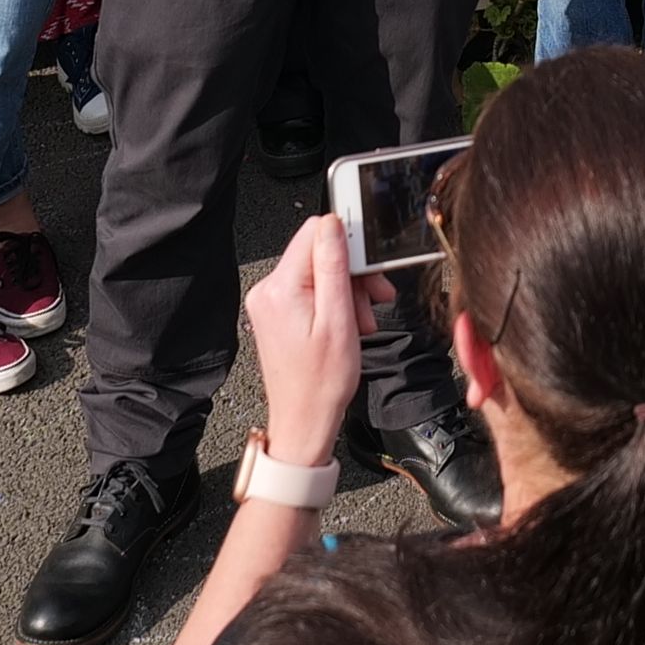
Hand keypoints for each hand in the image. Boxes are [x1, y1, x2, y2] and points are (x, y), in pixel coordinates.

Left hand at [245, 215, 365, 471]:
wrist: (304, 421)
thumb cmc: (322, 383)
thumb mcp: (338, 321)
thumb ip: (335, 267)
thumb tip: (333, 223)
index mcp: (280, 288)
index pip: (314, 233)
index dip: (349, 245)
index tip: (372, 267)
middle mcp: (268, 290)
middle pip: (318, 254)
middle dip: (353, 275)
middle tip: (375, 301)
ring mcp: (270, 302)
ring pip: (319, 273)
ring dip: (348, 292)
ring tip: (363, 322)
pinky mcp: (277, 313)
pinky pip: (311, 291)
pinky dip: (334, 303)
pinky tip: (349, 325)